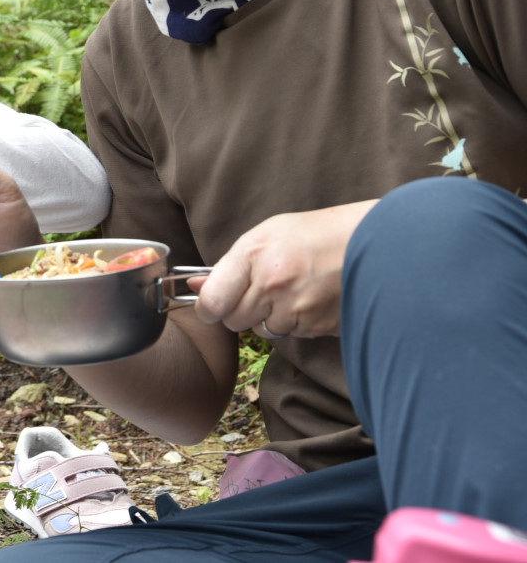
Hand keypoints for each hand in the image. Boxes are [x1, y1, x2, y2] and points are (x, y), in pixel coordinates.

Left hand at [190, 200, 376, 338]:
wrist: (374, 241)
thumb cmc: (313, 234)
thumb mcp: (264, 236)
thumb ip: (227, 266)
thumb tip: (194, 287)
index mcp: (255, 256)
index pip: (212, 303)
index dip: (208, 306)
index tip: (212, 303)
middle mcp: (274, 286)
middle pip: (234, 321)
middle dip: (241, 310)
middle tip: (262, 289)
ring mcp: (299, 310)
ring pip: (264, 330)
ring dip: (272, 317)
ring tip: (293, 289)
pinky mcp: (320, 327)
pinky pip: (294, 333)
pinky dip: (298, 322)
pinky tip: (312, 298)